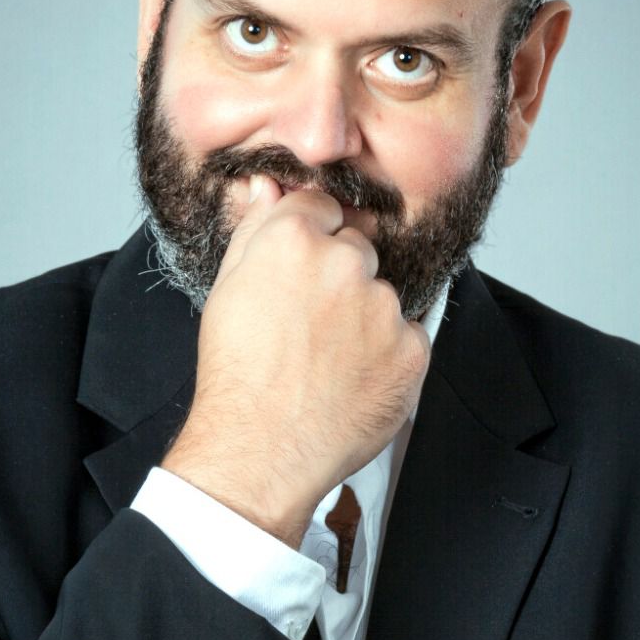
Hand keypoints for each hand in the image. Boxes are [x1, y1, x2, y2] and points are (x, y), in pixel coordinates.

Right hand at [162, 174, 430, 546]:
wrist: (260, 450)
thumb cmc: (237, 375)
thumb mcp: (228, 290)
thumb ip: (255, 230)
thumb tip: (269, 188)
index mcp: (293, 239)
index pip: (321, 209)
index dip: (310, 242)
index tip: (300, 276)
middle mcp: (345, 263)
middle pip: (357, 250)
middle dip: (340, 280)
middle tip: (310, 329)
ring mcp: (383, 307)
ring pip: (383, 297)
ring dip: (365, 321)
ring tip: (327, 363)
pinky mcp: (412, 349)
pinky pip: (408, 339)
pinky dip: (388, 358)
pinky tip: (352, 381)